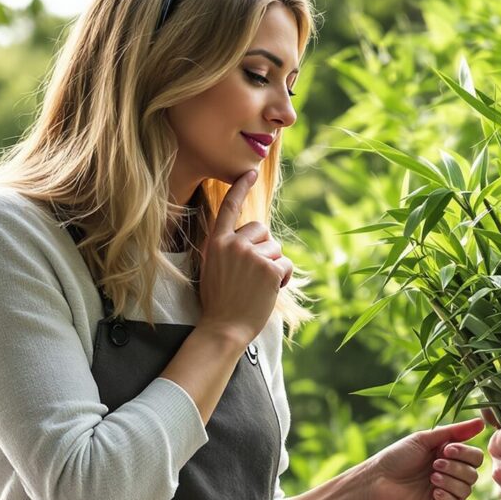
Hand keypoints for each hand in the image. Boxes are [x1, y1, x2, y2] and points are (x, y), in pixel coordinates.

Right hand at [199, 169, 292, 339]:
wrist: (224, 327)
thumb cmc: (220, 301)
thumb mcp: (214, 267)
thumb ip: (229, 248)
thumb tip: (252, 237)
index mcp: (216, 242)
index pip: (229, 208)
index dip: (240, 188)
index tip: (250, 172)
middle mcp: (233, 243)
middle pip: (261, 230)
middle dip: (264, 248)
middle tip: (253, 273)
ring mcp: (251, 255)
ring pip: (276, 248)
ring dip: (273, 265)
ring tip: (258, 286)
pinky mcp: (269, 268)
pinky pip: (285, 264)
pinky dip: (283, 277)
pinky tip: (270, 290)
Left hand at [364, 419, 485, 499]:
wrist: (376, 479)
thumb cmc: (398, 456)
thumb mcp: (426, 439)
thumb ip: (455, 431)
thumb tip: (482, 422)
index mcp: (451, 459)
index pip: (476, 458)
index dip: (465, 453)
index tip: (445, 449)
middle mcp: (451, 477)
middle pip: (474, 474)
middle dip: (456, 467)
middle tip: (434, 464)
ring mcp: (446, 495)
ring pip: (466, 491)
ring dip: (450, 481)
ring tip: (431, 477)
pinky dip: (448, 497)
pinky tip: (433, 491)